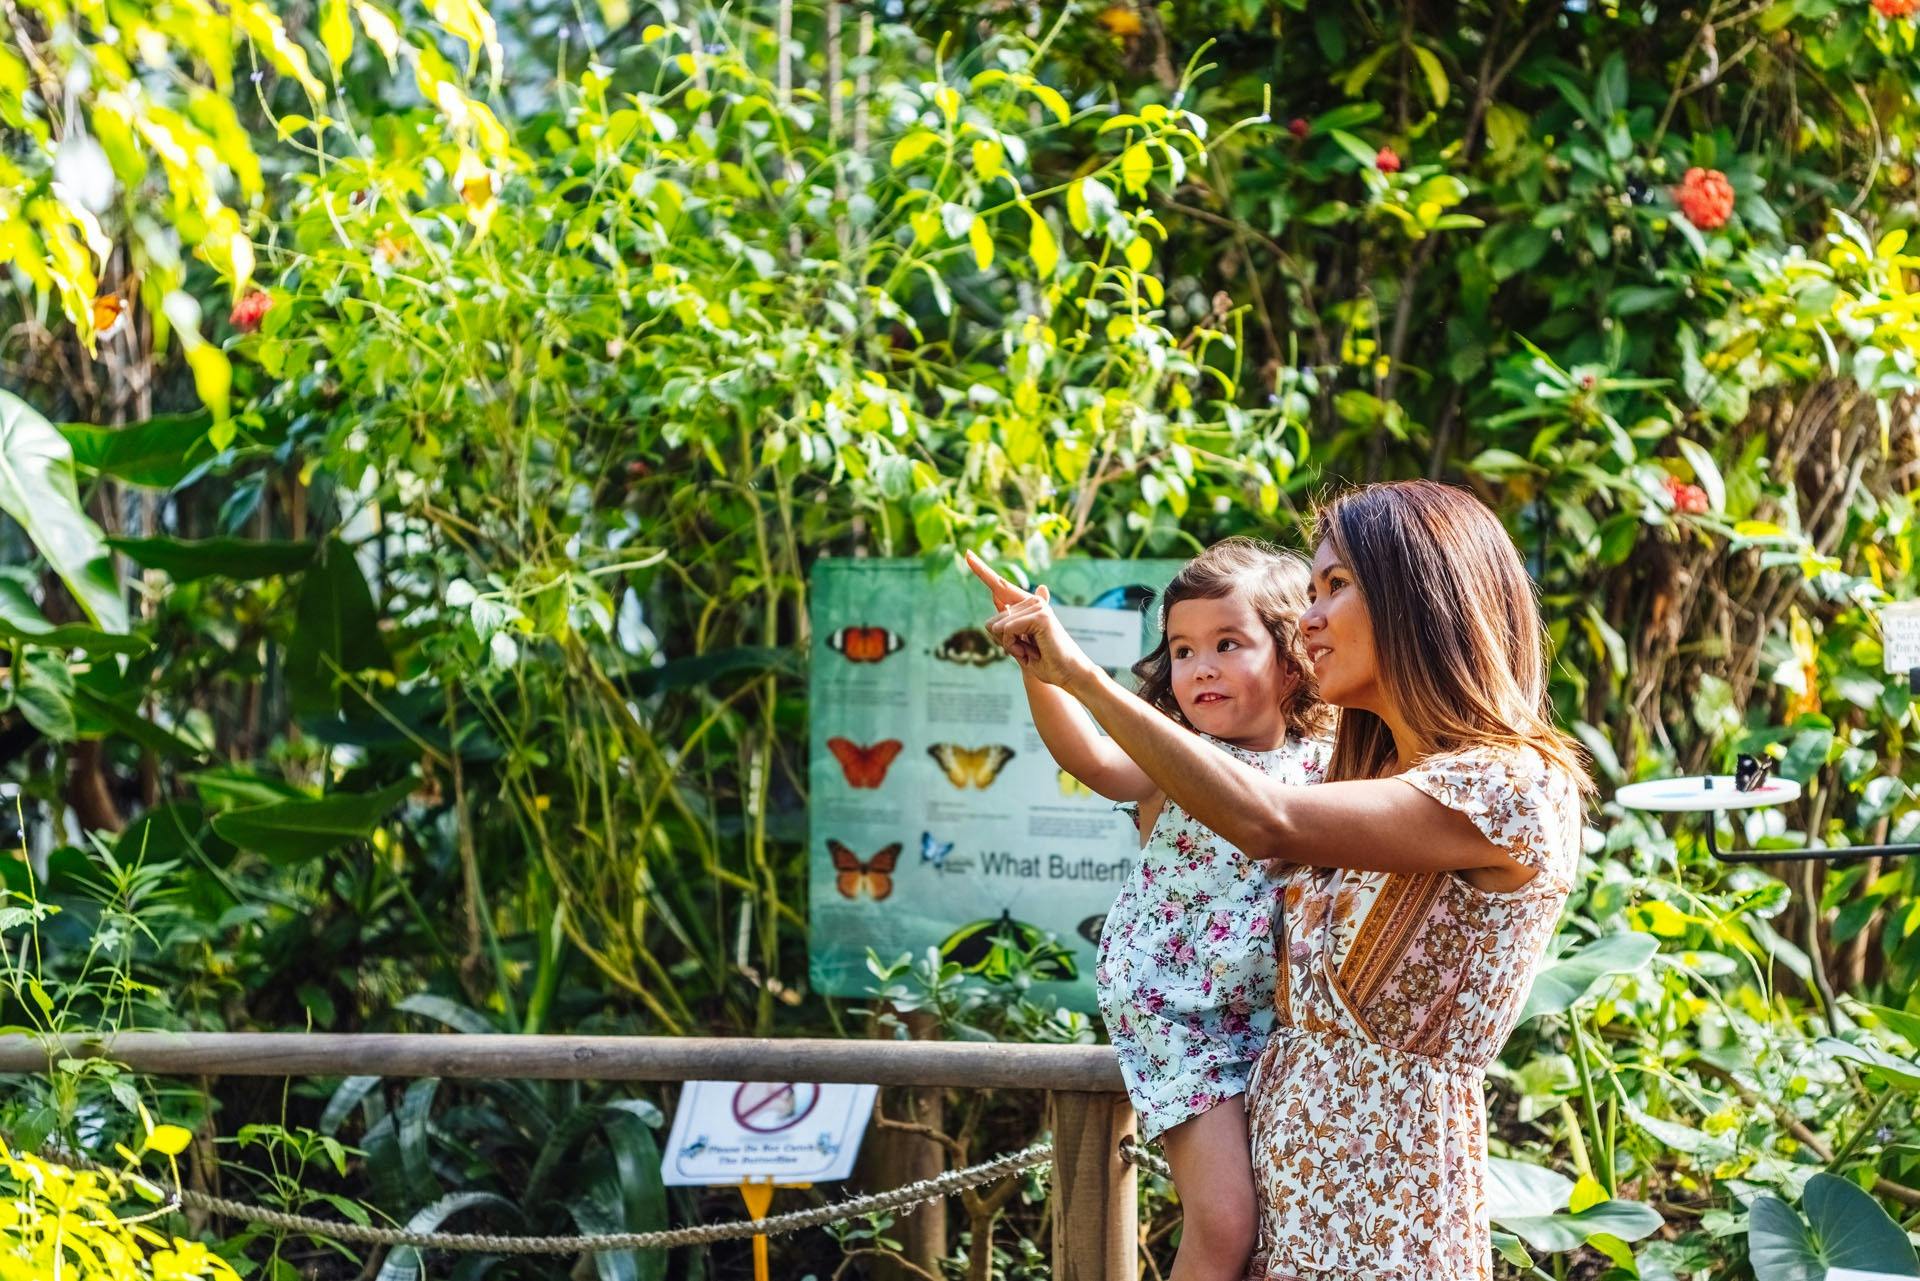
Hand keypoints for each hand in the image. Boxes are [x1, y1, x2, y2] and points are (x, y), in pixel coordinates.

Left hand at [964, 551, 1099, 690]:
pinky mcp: (1040, 616)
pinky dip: (1014, 646)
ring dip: (1010, 647)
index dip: (980, 569)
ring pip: (998, 628)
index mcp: (1027, 606)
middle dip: (1002, 643)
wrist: (1068, 673)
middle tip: (1026, 651)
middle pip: (991, 622)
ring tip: (1031, 651)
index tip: (967, 554)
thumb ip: (1007, 622)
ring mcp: (1038, 606)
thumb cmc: (1045, 661)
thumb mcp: (1019, 643)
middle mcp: (1033, 601)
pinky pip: (1007, 630)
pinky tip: (1031, 651)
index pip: (999, 586)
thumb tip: (997, 592)